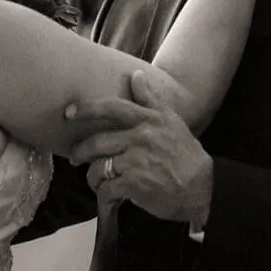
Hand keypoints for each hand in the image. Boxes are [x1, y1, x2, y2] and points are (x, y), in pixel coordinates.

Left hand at [67, 71, 212, 225]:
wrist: (202, 189)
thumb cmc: (185, 155)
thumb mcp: (171, 121)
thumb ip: (151, 99)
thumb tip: (136, 75)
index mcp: (149, 120)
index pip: (112, 108)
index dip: (87, 108)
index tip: (69, 112)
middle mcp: (141, 138)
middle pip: (97, 141)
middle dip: (81, 152)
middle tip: (75, 158)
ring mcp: (136, 162)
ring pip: (97, 167)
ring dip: (93, 177)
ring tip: (98, 181)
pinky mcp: (133, 185)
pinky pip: (105, 188)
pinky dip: (103, 194)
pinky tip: (109, 195)